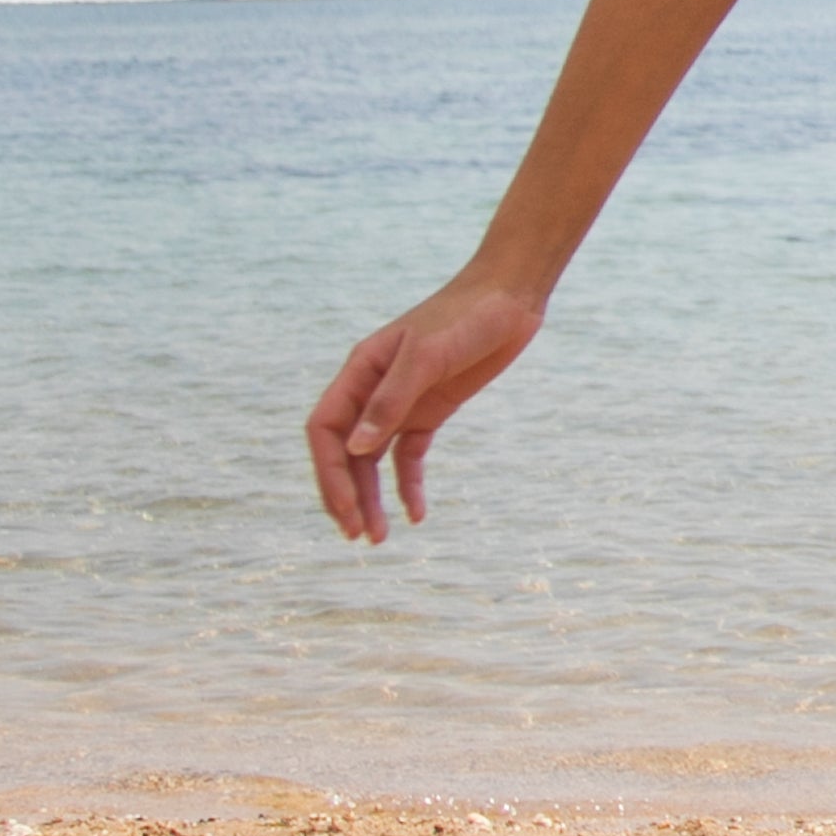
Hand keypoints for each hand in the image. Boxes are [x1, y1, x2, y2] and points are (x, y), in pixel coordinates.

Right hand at [303, 274, 547, 540]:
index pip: (325, 429)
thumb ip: (392, 399)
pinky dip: (409, 485)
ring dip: (373, 497)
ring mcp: (402, 403)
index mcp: (360, 372)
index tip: (346, 508)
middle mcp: (373, 391)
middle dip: (347, 495)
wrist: (510, 298)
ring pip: (373, 460)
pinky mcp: (431, 411)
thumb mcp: (427, 355)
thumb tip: (356, 448)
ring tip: (379, 538)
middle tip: (359, 536)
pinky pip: (409, 456)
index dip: (329, 471)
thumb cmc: (465, 316)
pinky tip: (416, 513)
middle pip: (345, 452)